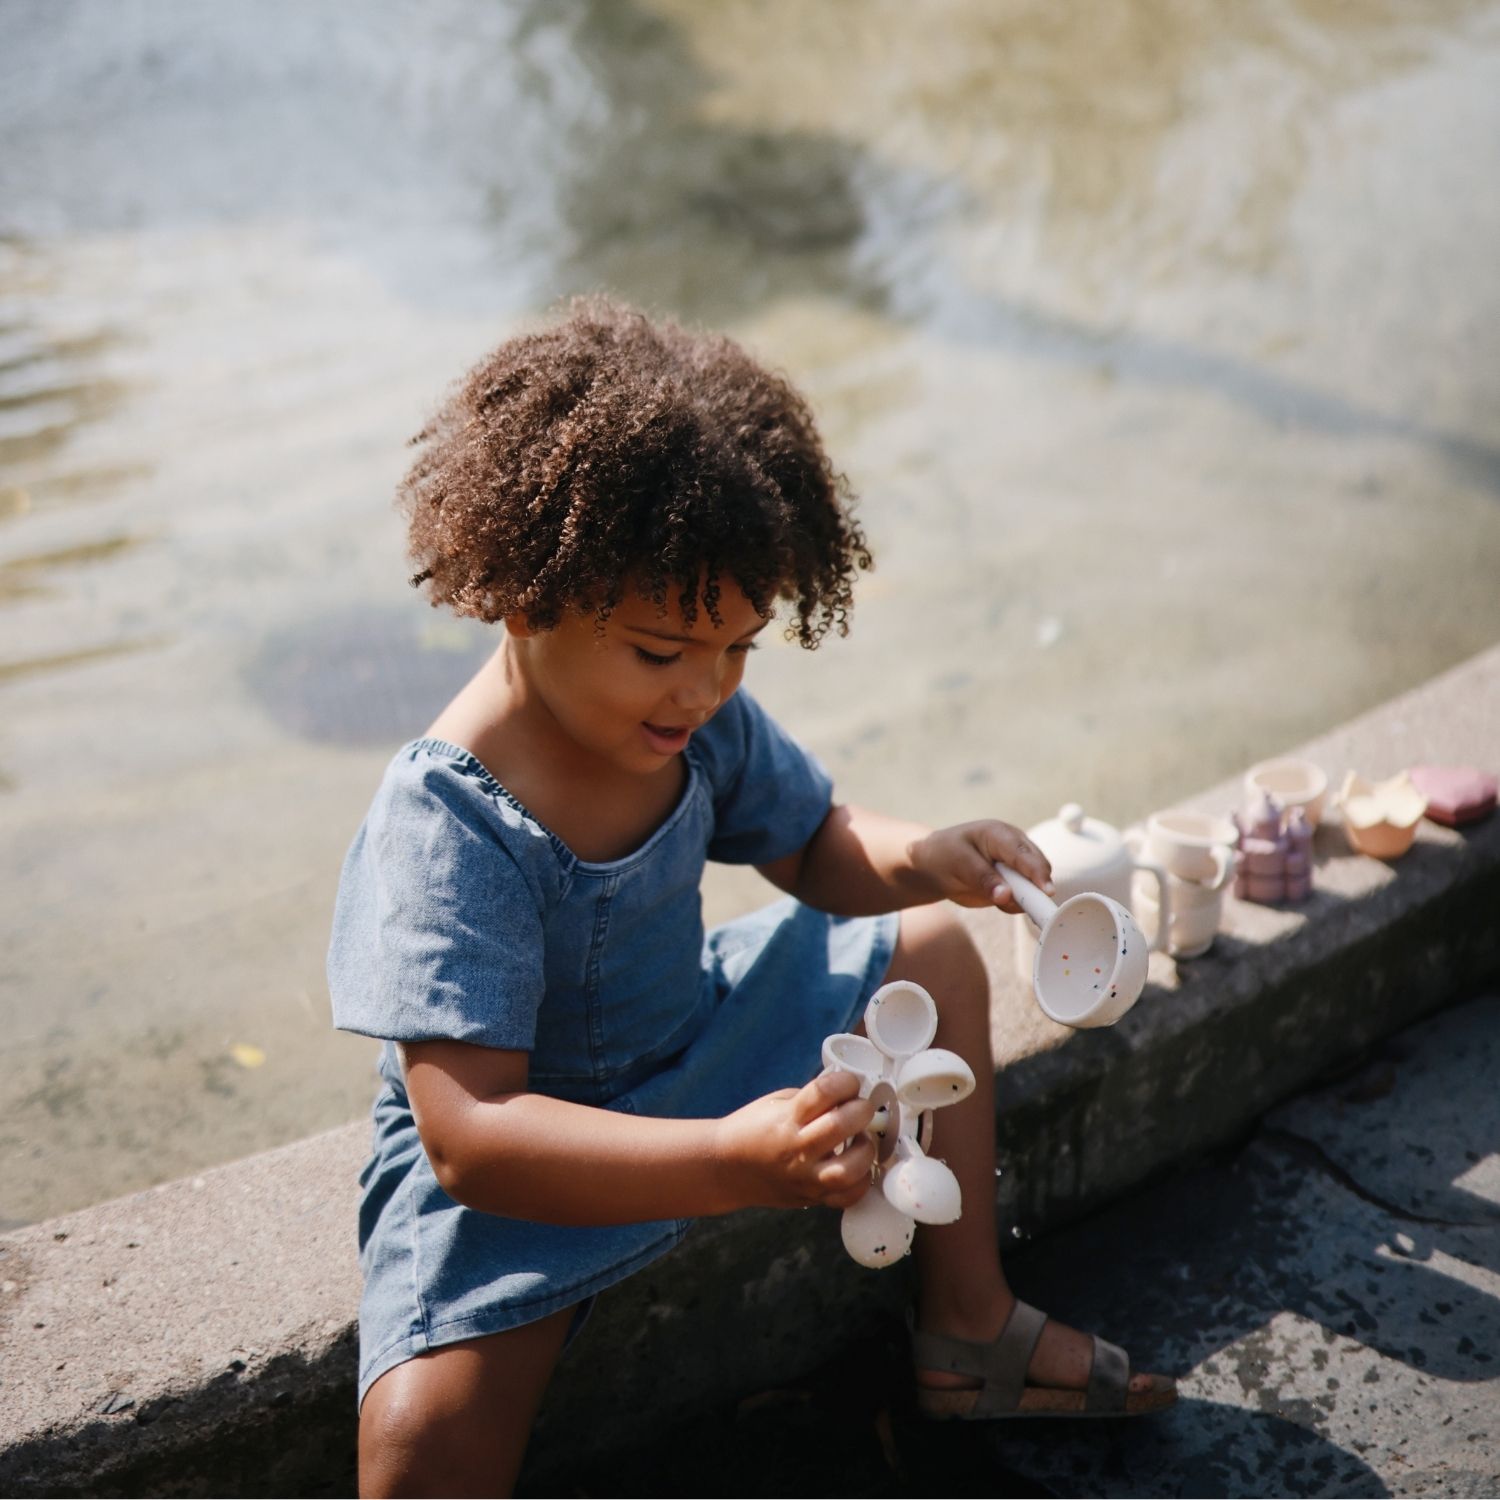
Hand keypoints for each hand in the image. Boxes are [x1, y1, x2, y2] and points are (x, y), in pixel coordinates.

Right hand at [713, 1071, 876, 1212]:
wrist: (725, 1168)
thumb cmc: (752, 1129)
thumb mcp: (778, 1103)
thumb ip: (813, 1099)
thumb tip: (849, 1095)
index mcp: (786, 1118)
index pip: (823, 1092)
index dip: (845, 1081)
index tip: (850, 1082)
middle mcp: (795, 1149)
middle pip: (839, 1126)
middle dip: (861, 1110)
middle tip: (862, 1108)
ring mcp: (803, 1178)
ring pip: (847, 1171)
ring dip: (865, 1151)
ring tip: (861, 1141)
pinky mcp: (809, 1198)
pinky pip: (845, 1198)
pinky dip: (860, 1183)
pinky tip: (857, 1167)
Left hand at [909, 820, 1054, 913]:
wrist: (934, 865)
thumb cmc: (945, 854)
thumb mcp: (958, 863)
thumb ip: (983, 878)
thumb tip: (1007, 895)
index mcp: (1000, 834)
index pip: (1024, 853)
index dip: (1037, 872)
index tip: (1047, 892)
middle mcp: (1015, 847)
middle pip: (1038, 869)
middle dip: (1037, 889)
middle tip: (1034, 909)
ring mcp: (1016, 866)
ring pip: (1034, 886)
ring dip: (1025, 899)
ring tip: (999, 900)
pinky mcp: (1013, 883)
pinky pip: (1022, 899)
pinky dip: (1015, 905)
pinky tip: (996, 901)